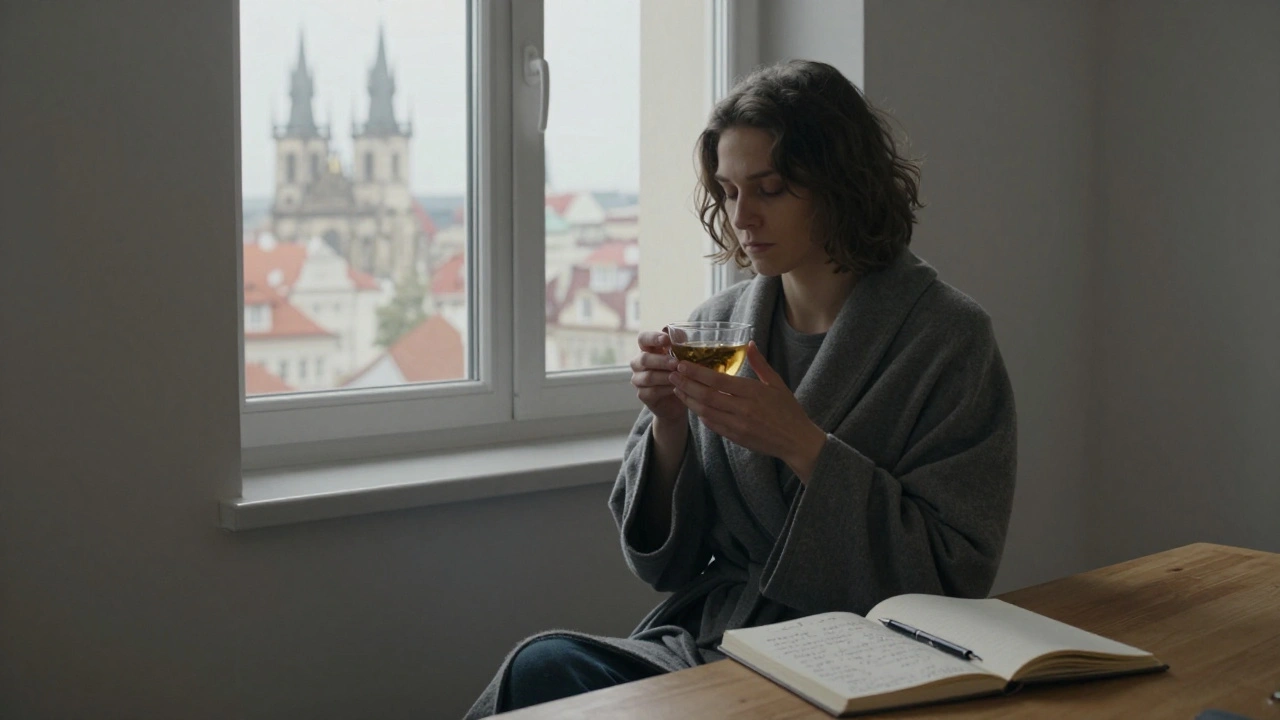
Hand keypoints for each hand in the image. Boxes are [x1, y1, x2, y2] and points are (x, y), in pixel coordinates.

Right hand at [629, 329, 687, 426]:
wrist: (676, 399)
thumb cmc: (678, 373)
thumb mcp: (680, 357)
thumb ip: (679, 345)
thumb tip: (681, 334)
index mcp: (646, 349)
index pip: (643, 338)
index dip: (653, 338)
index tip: (666, 339)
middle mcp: (638, 363)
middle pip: (644, 359)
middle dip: (662, 361)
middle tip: (676, 363)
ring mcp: (638, 379)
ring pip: (649, 377)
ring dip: (666, 376)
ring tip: (680, 376)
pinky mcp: (642, 394)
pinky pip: (652, 391)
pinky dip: (666, 389)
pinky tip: (677, 388)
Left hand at [669, 341, 826, 481]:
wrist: (797, 441)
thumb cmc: (789, 411)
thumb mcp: (777, 383)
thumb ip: (760, 364)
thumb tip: (749, 343)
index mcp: (752, 391)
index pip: (717, 380)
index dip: (696, 372)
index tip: (682, 365)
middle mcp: (742, 408)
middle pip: (706, 395)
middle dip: (686, 384)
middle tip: (671, 375)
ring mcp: (737, 424)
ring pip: (705, 411)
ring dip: (688, 400)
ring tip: (676, 389)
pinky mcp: (735, 437)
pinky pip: (712, 425)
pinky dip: (700, 415)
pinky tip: (692, 406)